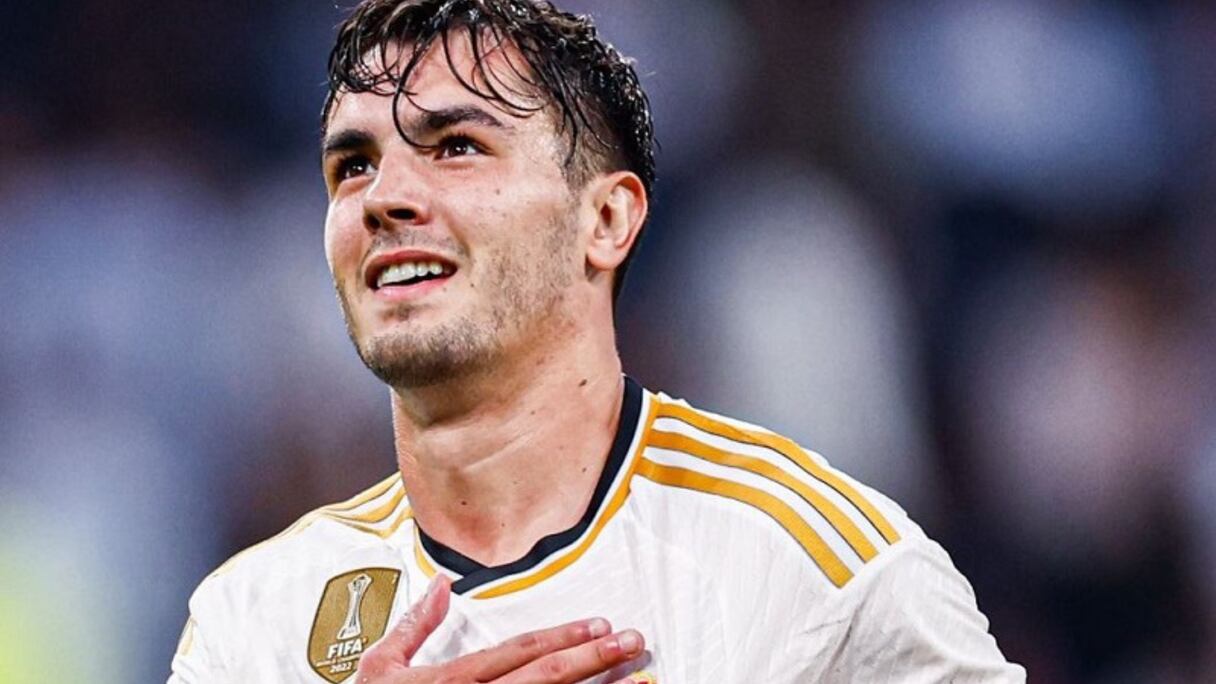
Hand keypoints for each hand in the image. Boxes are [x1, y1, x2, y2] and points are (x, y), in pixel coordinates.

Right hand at [355, 576, 646, 682]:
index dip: (562, 637)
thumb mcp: (380, 668)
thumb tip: (441, 583)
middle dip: (594, 658)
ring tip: (634, 675)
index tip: (599, 623)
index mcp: (451, 682)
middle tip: (633, 641)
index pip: (518, 653)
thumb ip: (415, 626)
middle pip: (544, 680)